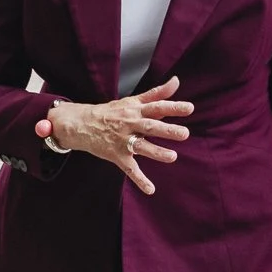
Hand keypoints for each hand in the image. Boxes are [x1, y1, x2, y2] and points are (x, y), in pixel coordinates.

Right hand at [35, 78, 193, 194]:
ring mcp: (123, 141)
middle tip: (184, 134)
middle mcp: (130, 124)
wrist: (81, 124)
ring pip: (141, 147)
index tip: (190, 108)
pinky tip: (151, 190)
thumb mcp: (133, 101)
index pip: (157, 107)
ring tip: (172, 157)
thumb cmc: (112, 112)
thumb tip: (176, 81)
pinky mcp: (117, 155)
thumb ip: (156, 93)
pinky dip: (140, 180)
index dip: (173, 107)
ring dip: (156, 152)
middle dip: (167, 130)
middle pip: (150, 127)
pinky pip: (129, 169)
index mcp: (136, 110)